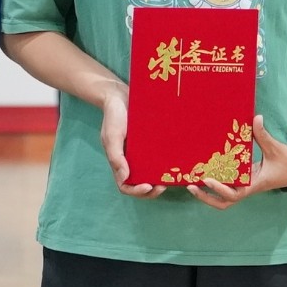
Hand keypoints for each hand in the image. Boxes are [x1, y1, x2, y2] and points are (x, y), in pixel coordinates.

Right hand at [100, 85, 165, 199]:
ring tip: (171, 178)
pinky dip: (165, 165)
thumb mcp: (111, 136)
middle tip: (163, 186)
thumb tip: (125, 178)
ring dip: (159, 180)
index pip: (125, 185)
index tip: (148, 185)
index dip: (137, 191)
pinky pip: (158, 158)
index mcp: (119, 162)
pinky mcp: (150, 144)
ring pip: (151, 174)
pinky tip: (175, 163)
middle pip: (140, 184)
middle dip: (152, 190)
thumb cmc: (113, 116)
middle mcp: (131, 161)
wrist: (120, 96)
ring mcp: (141, 154)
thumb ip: (116, 157)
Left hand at [186, 115, 286, 209]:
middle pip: (224, 202)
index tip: (208, 179)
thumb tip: (256, 118)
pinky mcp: (244, 182)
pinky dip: (215, 185)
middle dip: (207, 197)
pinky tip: (203, 174)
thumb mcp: (275, 148)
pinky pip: (227, 187)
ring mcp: (244, 187)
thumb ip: (263, 135)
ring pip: (224, 198)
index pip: (234, 193)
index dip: (220, 189)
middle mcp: (247, 188)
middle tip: (191, 186)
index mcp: (254, 184)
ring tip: (191, 183)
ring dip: (208, 195)